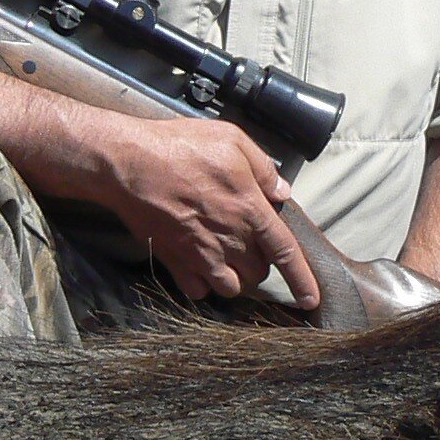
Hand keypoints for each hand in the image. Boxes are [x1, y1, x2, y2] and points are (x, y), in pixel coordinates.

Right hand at [82, 114, 321, 310]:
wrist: (129, 163)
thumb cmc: (179, 146)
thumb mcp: (231, 140)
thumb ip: (264, 168)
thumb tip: (282, 191)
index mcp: (250, 209)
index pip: (286, 253)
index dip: (302, 280)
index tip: (311, 300)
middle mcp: (230, 238)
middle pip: (258, 274)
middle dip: (260, 265)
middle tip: (249, 246)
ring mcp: (201, 254)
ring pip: (231, 288)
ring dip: (234, 279)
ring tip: (227, 260)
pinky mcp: (175, 261)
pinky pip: (198, 291)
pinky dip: (203, 285)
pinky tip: (200, 266)